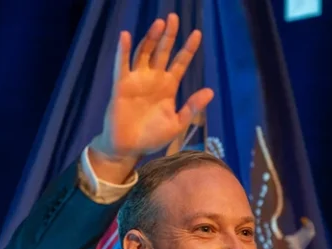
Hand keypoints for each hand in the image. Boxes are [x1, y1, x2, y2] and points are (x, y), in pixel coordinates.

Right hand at [90, 14, 213, 176]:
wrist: (128, 148)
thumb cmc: (152, 137)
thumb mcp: (177, 124)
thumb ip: (192, 107)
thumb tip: (210, 91)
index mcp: (168, 87)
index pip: (180, 62)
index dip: (188, 48)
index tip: (197, 34)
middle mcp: (153, 79)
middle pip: (162, 51)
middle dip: (169, 35)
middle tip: (174, 18)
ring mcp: (137, 80)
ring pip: (144, 53)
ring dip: (151, 38)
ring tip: (159, 23)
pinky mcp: (121, 85)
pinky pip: (122, 65)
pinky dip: (123, 50)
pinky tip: (126, 36)